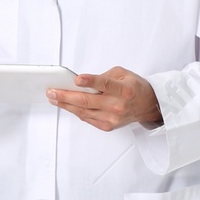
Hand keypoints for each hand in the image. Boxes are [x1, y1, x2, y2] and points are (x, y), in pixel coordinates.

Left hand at [46, 67, 162, 131]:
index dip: (90, 81)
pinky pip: (87, 118)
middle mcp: (118, 105)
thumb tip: (82, 82)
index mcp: (124, 90)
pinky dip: (75, 111)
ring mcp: (112, 118)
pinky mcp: (108, 126)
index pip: (105, 85)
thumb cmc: (134, 87)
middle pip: (88, 101)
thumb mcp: (122, 73)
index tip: (77, 79)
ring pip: (84, 111)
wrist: (147, 106)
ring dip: (66, 104)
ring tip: (53, 98)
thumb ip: (103, 76)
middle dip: (66, 96)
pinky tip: (66, 105)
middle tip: (52, 91)